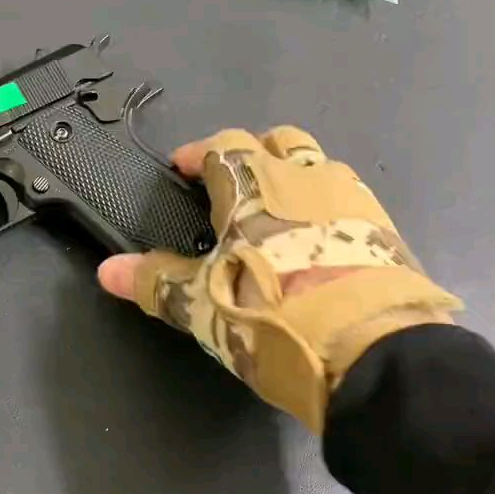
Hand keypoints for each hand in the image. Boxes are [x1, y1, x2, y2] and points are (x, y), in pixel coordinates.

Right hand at [98, 127, 459, 431]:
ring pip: (319, 164)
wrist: (375, 352)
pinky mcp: (387, 230)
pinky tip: (321, 244)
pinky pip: (351, 200)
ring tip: (279, 212)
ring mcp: (352, 198)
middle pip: (277, 140)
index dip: (197, 154)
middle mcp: (303, 177)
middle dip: (251, 153)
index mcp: (251, 184)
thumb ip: (155, 281)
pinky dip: (329, 208)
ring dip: (296, 176)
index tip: (182, 170)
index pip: (219, 146)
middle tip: (233, 184)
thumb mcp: (200, 305)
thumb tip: (107, 269)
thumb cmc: (272, 316)